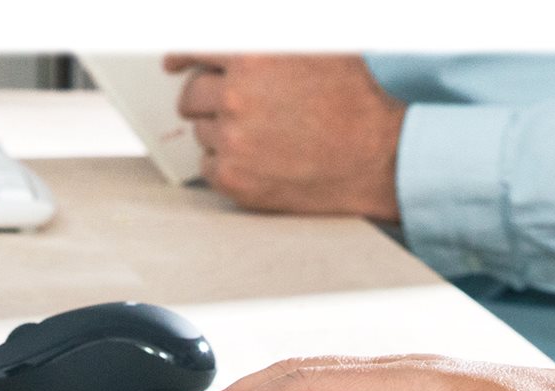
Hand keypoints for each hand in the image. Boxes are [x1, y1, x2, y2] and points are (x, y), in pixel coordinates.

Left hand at [164, 53, 405, 219]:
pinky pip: (208, 168)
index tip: (174, 65)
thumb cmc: (357, 102)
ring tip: (265, 140)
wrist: (380, 156)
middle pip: (191, 97)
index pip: (194, 50)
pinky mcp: (234, 180)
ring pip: (202, 134)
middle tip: (232, 111)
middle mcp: (235, 98)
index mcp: (251, 57)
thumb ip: (265, 46)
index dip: (181, 58)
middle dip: (205, 101)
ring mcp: (231, 142)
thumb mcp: (314, 49)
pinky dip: (225, 165)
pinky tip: (259, 162)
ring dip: (222, 134)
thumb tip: (225, 47)